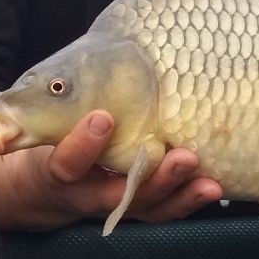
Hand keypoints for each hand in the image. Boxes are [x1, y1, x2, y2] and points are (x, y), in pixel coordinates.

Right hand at [19, 111, 224, 227]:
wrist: (47, 188)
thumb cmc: (55, 139)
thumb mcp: (50, 123)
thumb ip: (69, 100)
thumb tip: (100, 48)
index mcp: (60, 172)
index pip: (68, 164)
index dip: (84, 146)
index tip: (103, 117)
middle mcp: (88, 195)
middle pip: (119, 195)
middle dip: (154, 178)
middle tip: (182, 158)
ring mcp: (115, 204)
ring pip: (148, 207)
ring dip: (179, 193)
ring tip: (209, 183)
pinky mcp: (138, 207)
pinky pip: (164, 210)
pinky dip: (188, 200)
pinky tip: (211, 187)